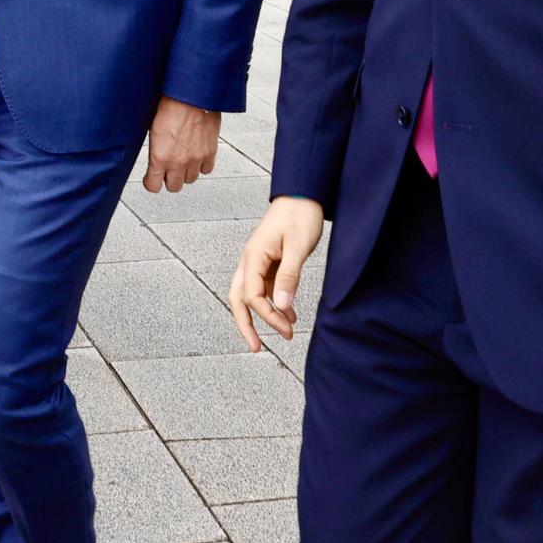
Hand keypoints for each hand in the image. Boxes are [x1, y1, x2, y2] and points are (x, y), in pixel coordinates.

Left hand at [143, 96, 218, 191]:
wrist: (191, 95)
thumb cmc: (170, 105)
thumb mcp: (152, 129)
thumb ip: (155, 150)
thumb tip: (154, 158)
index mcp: (160, 157)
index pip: (153, 186)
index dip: (151, 182)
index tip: (152, 178)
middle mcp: (178, 161)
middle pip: (173, 187)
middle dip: (169, 178)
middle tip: (168, 168)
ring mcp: (196, 159)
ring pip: (190, 180)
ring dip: (185, 172)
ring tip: (183, 159)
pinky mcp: (210, 152)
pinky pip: (206, 170)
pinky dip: (201, 165)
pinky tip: (196, 155)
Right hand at [228, 196, 324, 349]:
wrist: (304, 195)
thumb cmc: (300, 215)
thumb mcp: (297, 247)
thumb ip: (289, 276)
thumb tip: (281, 304)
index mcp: (253, 256)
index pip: (252, 295)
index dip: (267, 316)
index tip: (286, 328)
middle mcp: (250, 260)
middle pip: (238, 299)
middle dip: (246, 325)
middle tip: (256, 347)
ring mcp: (258, 261)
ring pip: (250, 295)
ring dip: (262, 316)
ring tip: (283, 333)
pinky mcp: (269, 262)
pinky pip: (265, 287)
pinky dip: (275, 303)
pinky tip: (290, 313)